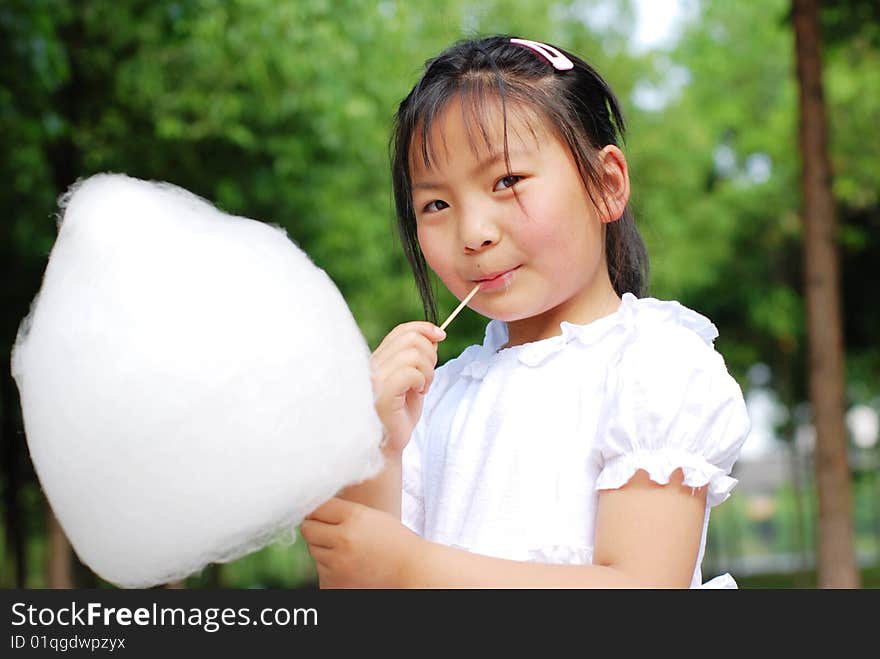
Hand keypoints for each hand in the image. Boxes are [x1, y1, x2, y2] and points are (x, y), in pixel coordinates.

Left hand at [301, 497, 422, 587]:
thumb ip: (341, 510)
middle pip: (308, 530)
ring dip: (325, 549)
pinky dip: (330, 568)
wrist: (410, 569)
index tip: (323, 514)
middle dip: (318, 530)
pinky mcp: (334, 583)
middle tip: (337, 533)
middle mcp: (343, 539)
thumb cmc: (392, 539)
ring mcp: (337, 564)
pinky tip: (349, 566)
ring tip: (349, 551)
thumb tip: (310, 510)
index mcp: (353, 516)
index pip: (316, 508)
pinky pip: (319, 570)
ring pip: (313, 550)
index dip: (319, 511)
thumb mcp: (370, 515)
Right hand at [370, 322, 444, 452]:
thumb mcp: (413, 379)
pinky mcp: (381, 394)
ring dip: (427, 371)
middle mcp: (372, 365)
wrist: (388, 445)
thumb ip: (419, 357)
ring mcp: (374, 379)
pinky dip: (421, 381)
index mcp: (378, 359)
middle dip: (430, 355)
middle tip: (428, 377)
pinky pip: (410, 373)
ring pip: (413, 354)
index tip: (440, 336)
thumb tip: (434, 335)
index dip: (424, 328)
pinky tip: (418, 393)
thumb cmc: (400, 414)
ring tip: (422, 387)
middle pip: (410, 339)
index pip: (401, 330)